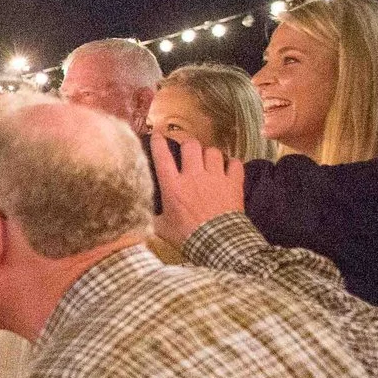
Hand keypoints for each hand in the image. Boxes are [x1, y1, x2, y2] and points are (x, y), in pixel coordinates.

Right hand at [152, 133, 242, 247]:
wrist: (217, 242)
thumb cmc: (187, 235)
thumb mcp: (162, 228)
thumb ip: (153, 216)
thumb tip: (142, 212)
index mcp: (173, 186)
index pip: (162, 157)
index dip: (158, 143)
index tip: (157, 135)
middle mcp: (193, 176)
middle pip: (191, 146)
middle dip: (187, 144)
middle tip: (187, 149)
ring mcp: (216, 178)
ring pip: (213, 152)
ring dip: (209, 154)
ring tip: (208, 159)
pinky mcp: (234, 183)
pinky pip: (235, 164)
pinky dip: (232, 164)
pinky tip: (229, 167)